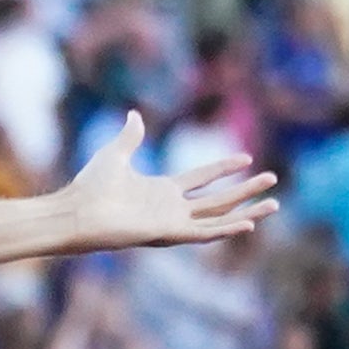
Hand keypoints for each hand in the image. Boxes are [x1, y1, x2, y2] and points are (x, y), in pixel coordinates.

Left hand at [63, 112, 277, 251]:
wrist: (75, 211)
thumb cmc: (89, 187)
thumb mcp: (114, 154)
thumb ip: (131, 137)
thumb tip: (134, 115)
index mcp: (161, 191)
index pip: (202, 179)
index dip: (223, 168)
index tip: (246, 158)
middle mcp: (170, 208)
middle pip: (218, 199)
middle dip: (245, 190)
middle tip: (272, 179)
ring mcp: (170, 222)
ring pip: (217, 217)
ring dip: (246, 211)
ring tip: (273, 202)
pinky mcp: (167, 234)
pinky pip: (202, 233)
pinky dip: (225, 229)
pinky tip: (247, 223)